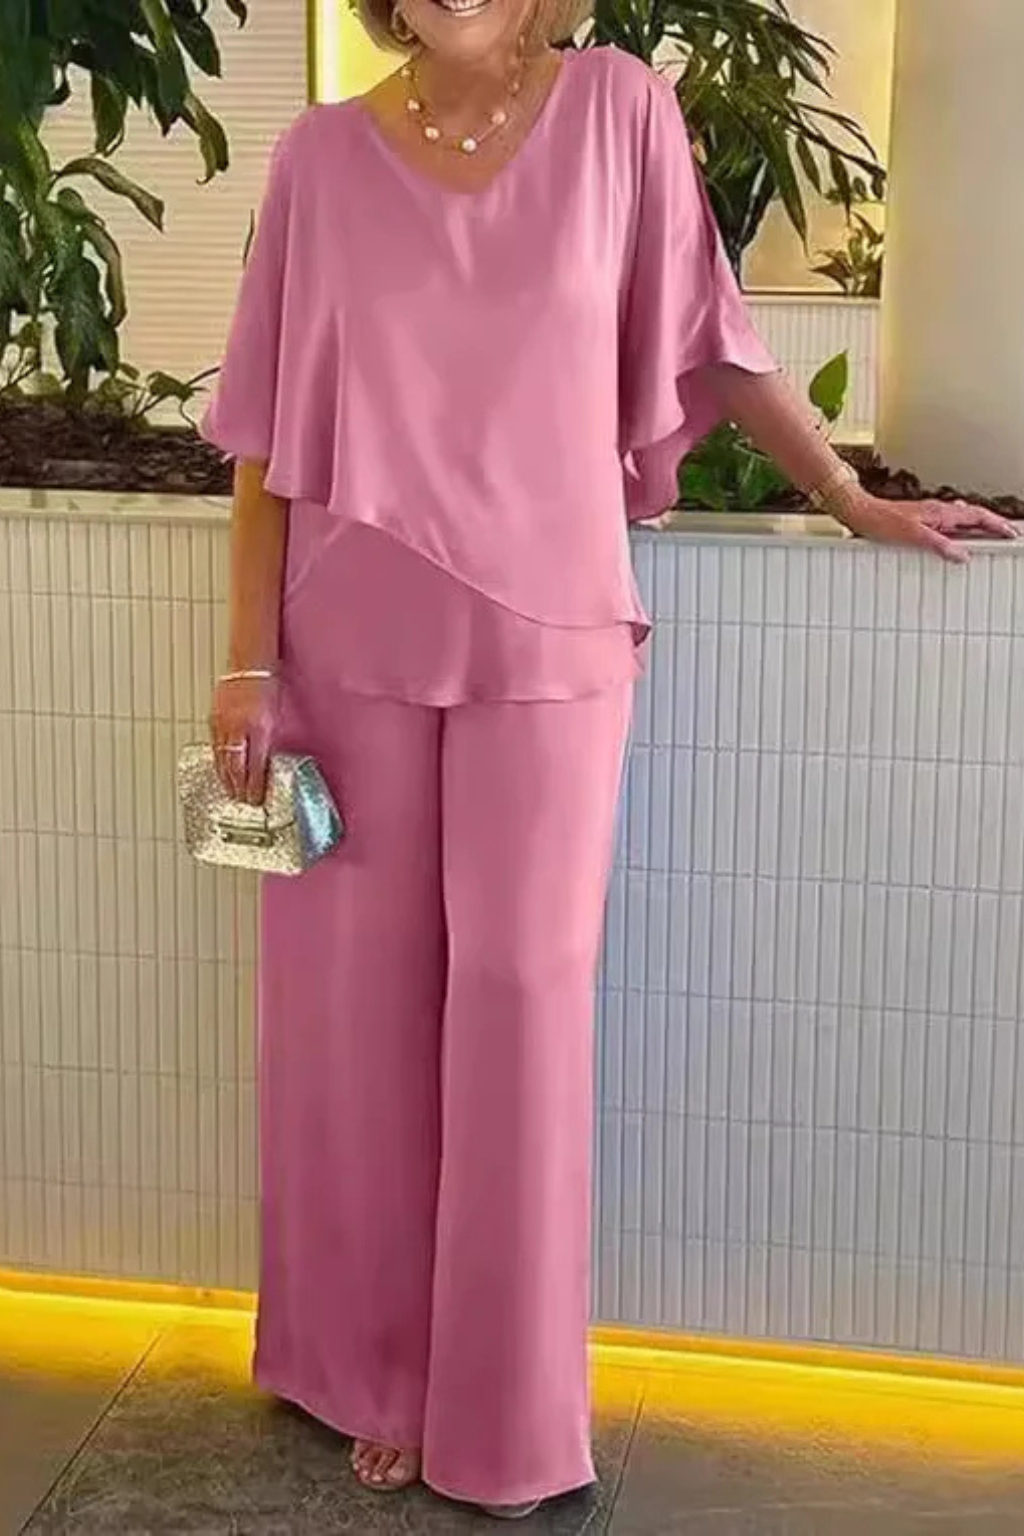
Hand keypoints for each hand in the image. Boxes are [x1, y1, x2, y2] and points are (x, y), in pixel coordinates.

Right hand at [208, 674, 276, 803]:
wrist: (248, 664)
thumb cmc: (266, 685)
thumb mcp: (275, 715)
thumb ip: (268, 739)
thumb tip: (264, 761)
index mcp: (258, 727)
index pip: (255, 766)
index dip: (255, 786)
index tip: (256, 799)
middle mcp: (238, 728)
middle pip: (236, 767)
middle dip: (240, 788)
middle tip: (243, 802)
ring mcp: (223, 724)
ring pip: (223, 759)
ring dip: (227, 779)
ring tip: (231, 792)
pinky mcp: (214, 719)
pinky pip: (214, 747)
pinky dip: (218, 762)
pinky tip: (220, 770)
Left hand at [837, 493, 1019, 563]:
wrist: (861, 513)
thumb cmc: (882, 521)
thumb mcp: (914, 536)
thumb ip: (940, 545)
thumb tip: (962, 554)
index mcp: (941, 513)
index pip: (977, 517)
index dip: (996, 525)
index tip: (1011, 533)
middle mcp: (938, 511)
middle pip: (974, 516)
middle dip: (993, 525)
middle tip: (1008, 534)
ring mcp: (930, 515)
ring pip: (962, 519)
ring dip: (979, 526)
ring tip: (990, 536)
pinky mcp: (921, 521)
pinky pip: (949, 524)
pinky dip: (961, 529)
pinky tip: (957, 537)